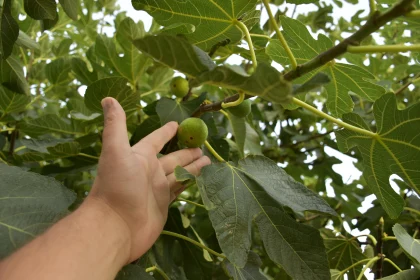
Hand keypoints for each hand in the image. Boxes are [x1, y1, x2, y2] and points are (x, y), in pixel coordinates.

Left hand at [88, 97, 210, 262]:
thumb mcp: (115, 151)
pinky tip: (201, 178)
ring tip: (208, 159)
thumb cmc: (116, 186)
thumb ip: (116, 125)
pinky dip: (190, 182)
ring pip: (180, 173)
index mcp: (139, 157)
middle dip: (187, 150)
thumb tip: (108, 98)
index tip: (177, 123)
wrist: (115, 227)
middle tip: (202, 144)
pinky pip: (180, 189)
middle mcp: (149, 171)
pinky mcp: (164, 205)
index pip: (156, 140)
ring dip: (193, 166)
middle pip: (173, 157)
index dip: (166, 132)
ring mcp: (157, 189)